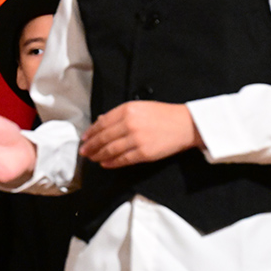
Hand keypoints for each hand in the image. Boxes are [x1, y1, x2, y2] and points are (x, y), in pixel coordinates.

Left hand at [79, 101, 203, 167]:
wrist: (186, 124)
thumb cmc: (163, 115)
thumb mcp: (139, 107)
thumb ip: (119, 114)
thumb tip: (100, 121)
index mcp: (127, 110)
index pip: (102, 123)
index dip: (90, 133)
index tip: (84, 138)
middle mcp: (130, 124)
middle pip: (103, 138)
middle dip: (91, 146)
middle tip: (84, 151)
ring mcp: (136, 139)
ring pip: (110, 150)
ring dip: (98, 155)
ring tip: (92, 158)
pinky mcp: (144, 153)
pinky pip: (123, 159)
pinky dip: (111, 162)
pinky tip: (105, 163)